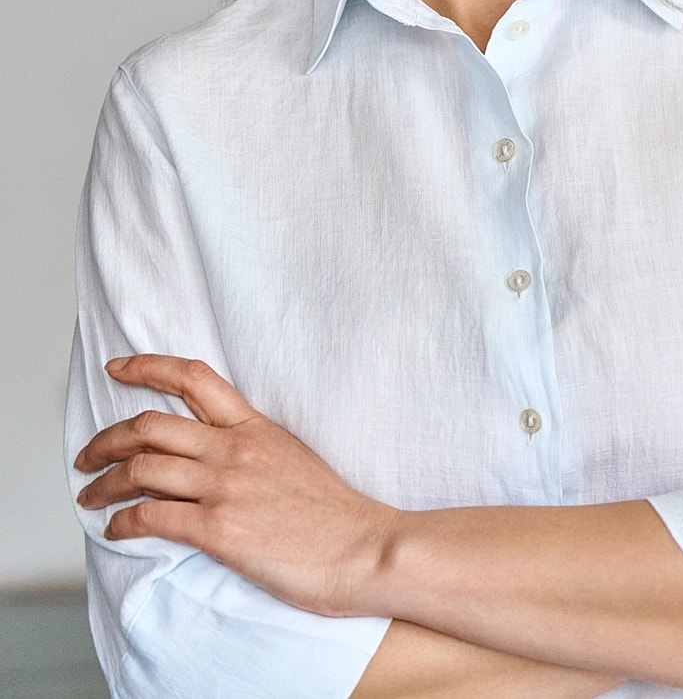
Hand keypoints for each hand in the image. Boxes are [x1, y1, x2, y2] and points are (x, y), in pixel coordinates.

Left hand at [74, 355, 396, 616]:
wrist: (362, 548)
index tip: (117, 368)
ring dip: (104, 483)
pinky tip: (116, 528)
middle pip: (150, 425)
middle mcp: (235, 448)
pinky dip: (123, 521)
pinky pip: (151, 516)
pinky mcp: (218, 528)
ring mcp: (225, 486)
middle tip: (87, 454)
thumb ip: (253, 447)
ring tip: (90, 496)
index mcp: (254, 425)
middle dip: (107, 438)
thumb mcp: (293, 456)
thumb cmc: (334, 513)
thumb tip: (217, 453)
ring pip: (141, 468)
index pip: (192, 377)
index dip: (147, 366)